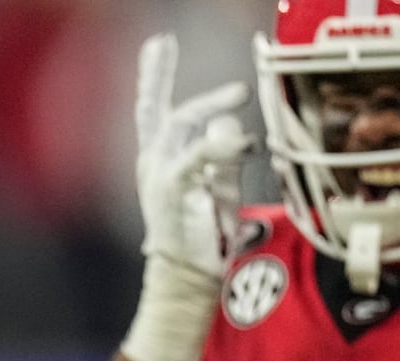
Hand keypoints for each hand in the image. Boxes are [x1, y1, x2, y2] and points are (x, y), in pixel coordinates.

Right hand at [135, 33, 249, 279]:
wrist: (185, 278)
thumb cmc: (203, 239)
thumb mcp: (218, 187)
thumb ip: (222, 154)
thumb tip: (229, 123)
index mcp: (161, 162)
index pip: (154, 111)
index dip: (154, 76)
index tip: (159, 43)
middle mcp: (153, 164)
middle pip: (160, 111)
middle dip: (166, 77)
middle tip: (190, 57)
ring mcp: (159, 175)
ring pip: (179, 124)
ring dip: (209, 103)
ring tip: (241, 93)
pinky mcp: (172, 188)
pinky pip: (197, 155)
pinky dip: (222, 146)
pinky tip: (246, 143)